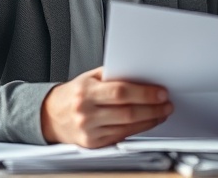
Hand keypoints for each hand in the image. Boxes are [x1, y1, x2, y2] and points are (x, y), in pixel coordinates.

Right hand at [40, 67, 172, 147]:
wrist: (51, 116)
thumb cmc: (73, 94)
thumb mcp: (89, 78)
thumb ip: (113, 76)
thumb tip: (141, 74)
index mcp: (85, 92)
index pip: (120, 92)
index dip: (144, 93)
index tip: (160, 92)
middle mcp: (86, 113)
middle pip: (127, 112)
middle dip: (152, 108)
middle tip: (166, 103)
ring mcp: (89, 130)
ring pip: (127, 126)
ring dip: (150, 120)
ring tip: (162, 112)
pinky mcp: (93, 143)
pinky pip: (122, 136)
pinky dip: (139, 129)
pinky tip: (148, 122)